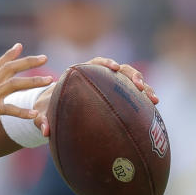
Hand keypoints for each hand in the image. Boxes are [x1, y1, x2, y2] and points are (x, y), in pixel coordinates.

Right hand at [0, 43, 54, 148]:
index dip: (8, 56)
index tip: (18, 46)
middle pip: (8, 69)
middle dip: (27, 61)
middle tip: (44, 57)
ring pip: (13, 84)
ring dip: (32, 81)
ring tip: (49, 80)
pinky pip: (7, 109)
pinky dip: (21, 112)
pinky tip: (34, 115)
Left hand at [34, 56, 159, 137]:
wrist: (56, 109)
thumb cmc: (48, 107)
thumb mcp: (42, 112)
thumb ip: (41, 119)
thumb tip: (44, 131)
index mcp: (82, 73)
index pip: (96, 62)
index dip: (106, 63)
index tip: (114, 68)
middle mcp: (99, 76)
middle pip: (120, 69)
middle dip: (131, 75)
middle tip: (138, 86)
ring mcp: (111, 84)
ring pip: (131, 82)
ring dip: (144, 88)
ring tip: (154, 100)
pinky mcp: (118, 95)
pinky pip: (133, 95)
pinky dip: (144, 100)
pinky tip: (154, 109)